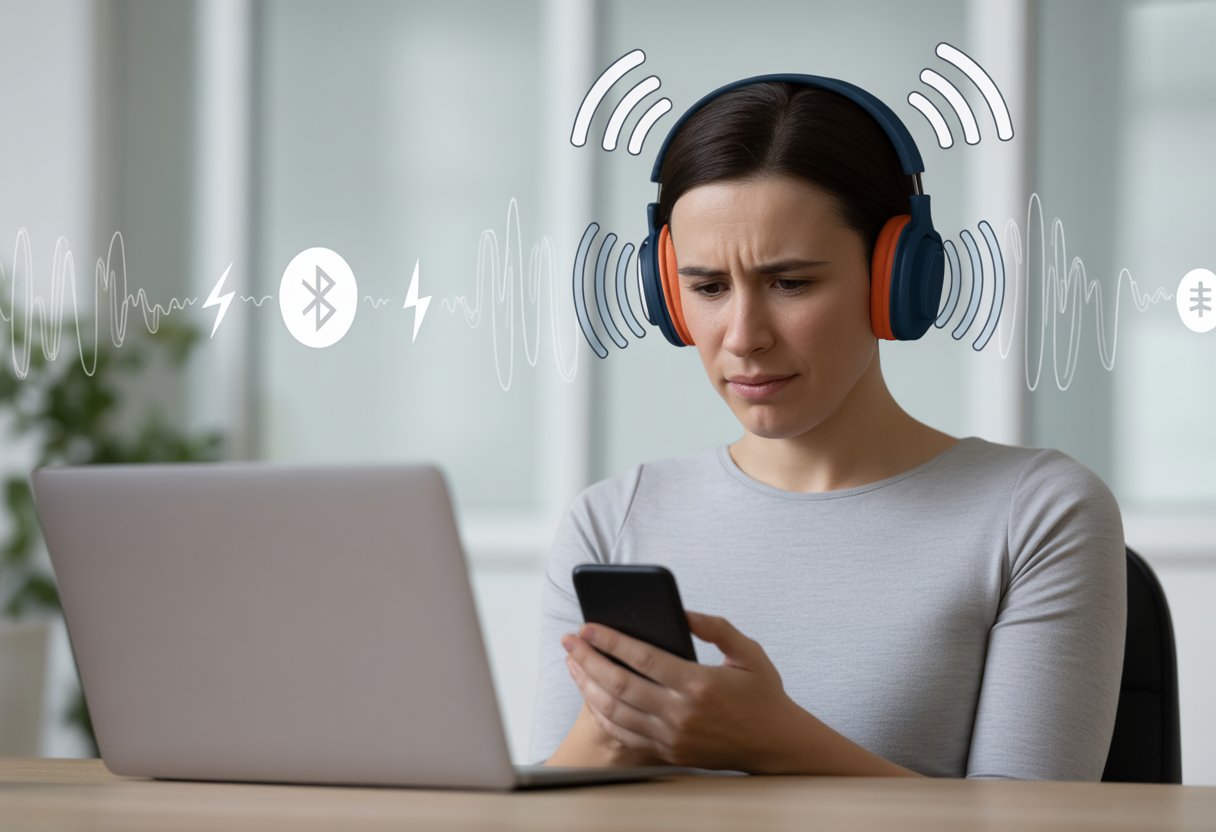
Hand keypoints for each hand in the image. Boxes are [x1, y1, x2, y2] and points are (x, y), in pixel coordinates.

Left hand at [561, 611, 802, 771]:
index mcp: (699, 683)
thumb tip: (680, 611)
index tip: (588, 626)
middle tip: (568, 641)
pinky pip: (625, 733)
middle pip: (620, 685)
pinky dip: (602, 713)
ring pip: (616, 711)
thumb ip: (714, 627)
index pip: (643, 658)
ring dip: (588, 685)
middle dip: (588, 659)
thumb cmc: (762, 693)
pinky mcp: (669, 751)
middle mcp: (682, 713)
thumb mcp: (748, 652)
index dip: (611, 641)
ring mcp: (673, 736)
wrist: (775, 744)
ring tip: (572, 663)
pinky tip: (591, 693)